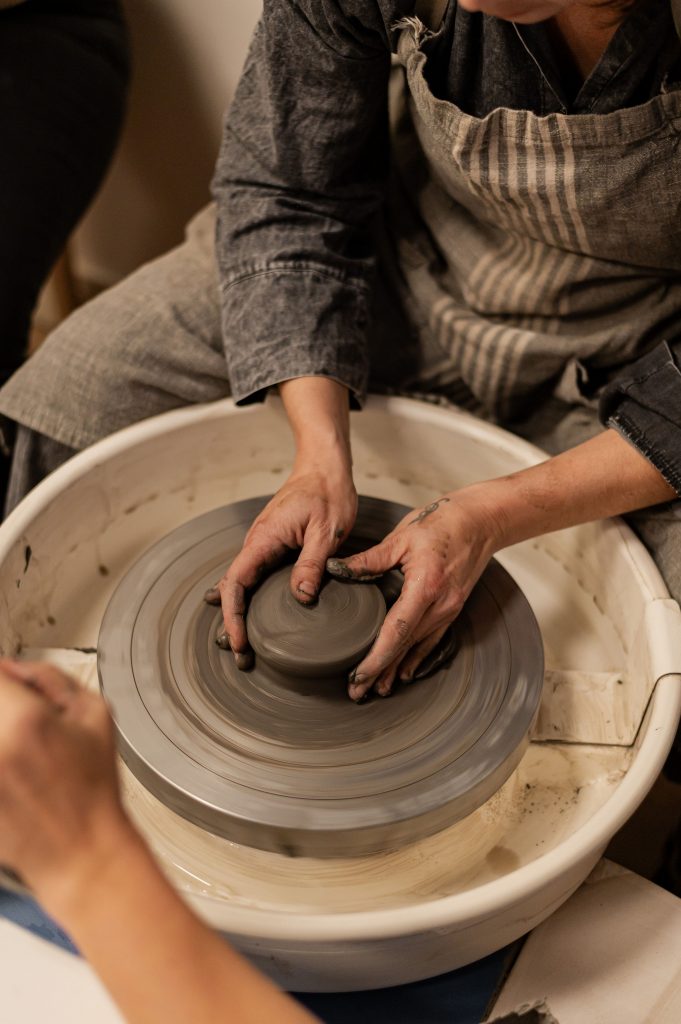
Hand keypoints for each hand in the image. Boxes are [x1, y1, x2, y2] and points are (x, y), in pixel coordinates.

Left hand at [0, 660, 134, 913]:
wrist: (81, 852)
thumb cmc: (92, 789)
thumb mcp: (95, 715)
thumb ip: (50, 679)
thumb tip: (13, 668)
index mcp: (24, 720)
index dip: (3, 676)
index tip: (9, 682)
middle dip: (2, 706)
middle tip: (17, 718)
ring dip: (1, 733)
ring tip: (18, 750)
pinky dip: (3, 762)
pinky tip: (13, 773)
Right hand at [207, 462, 357, 667]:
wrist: (325, 467)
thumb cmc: (328, 493)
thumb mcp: (326, 531)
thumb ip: (312, 564)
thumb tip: (301, 598)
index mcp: (264, 539)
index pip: (236, 583)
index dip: (233, 615)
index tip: (239, 642)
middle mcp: (257, 542)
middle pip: (233, 588)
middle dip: (233, 624)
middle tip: (243, 659)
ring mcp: (263, 544)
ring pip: (242, 583)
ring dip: (240, 614)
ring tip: (244, 646)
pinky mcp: (273, 545)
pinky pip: (256, 575)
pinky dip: (250, 598)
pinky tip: (251, 615)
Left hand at [326, 486, 503, 700]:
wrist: (481, 520)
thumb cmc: (443, 523)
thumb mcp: (401, 537)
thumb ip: (369, 559)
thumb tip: (336, 570)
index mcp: (425, 586)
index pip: (397, 631)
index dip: (376, 657)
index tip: (357, 675)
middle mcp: (440, 605)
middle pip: (406, 647)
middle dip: (380, 672)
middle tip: (356, 693)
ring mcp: (449, 610)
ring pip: (418, 648)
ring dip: (397, 670)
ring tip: (377, 690)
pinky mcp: (452, 609)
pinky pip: (431, 640)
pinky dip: (416, 658)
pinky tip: (405, 672)